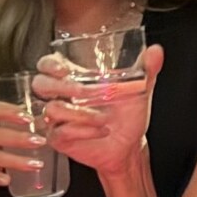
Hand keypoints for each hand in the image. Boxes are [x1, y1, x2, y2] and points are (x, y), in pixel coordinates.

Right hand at [32, 45, 163, 178]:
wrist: (129, 145)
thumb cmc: (128, 115)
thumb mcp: (140, 89)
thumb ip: (147, 69)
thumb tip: (155, 51)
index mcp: (76, 79)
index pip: (49, 64)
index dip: (50, 64)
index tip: (64, 68)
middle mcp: (63, 96)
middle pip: (41, 84)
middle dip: (60, 87)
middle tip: (82, 92)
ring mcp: (59, 118)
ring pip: (52, 109)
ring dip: (79, 113)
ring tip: (102, 117)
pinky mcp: (60, 139)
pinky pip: (59, 133)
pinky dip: (81, 130)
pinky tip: (100, 130)